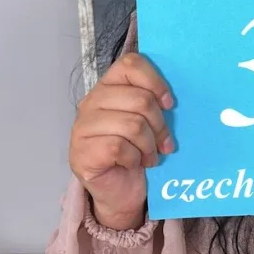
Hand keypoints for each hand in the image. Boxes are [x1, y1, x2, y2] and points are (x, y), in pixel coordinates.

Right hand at [70, 52, 174, 229]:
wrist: (120, 189)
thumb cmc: (136, 149)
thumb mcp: (147, 120)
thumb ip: (153, 100)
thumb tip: (172, 97)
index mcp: (108, 86)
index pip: (130, 64)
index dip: (155, 81)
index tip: (169, 103)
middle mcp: (91, 102)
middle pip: (139, 99)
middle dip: (159, 124)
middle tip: (164, 142)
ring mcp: (82, 127)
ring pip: (132, 125)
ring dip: (149, 145)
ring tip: (150, 155)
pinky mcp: (81, 152)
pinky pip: (119, 147)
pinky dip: (134, 158)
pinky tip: (134, 163)